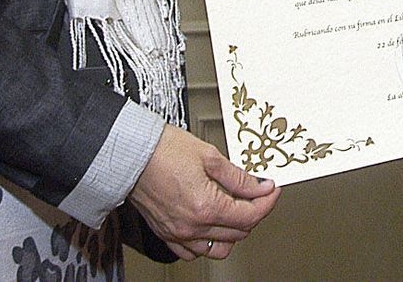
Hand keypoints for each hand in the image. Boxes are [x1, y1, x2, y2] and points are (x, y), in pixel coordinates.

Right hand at [128, 124, 279, 260]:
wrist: (130, 153)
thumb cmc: (162, 150)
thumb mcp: (209, 155)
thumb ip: (238, 177)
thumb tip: (259, 186)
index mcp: (206, 206)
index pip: (250, 215)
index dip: (267, 202)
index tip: (271, 190)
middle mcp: (192, 226)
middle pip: (238, 232)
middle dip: (253, 213)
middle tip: (256, 194)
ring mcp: (178, 233)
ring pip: (219, 248)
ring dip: (233, 232)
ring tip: (236, 210)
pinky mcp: (166, 234)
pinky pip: (193, 252)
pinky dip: (207, 243)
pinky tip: (211, 225)